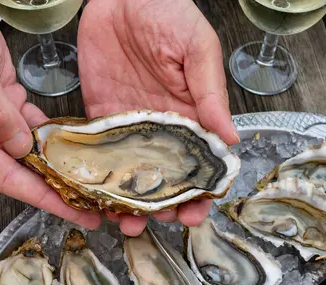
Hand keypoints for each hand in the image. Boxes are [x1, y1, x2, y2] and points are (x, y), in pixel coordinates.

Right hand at [0, 0, 99, 229]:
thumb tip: (19, 148)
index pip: (1, 176)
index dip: (39, 196)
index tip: (71, 210)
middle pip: (15, 171)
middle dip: (52, 190)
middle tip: (88, 206)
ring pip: (23, 151)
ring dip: (53, 167)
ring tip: (86, 185)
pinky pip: (25, 126)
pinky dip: (47, 137)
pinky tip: (71, 147)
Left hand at [78, 0, 238, 235]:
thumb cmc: (166, 10)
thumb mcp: (197, 48)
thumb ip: (210, 92)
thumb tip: (230, 137)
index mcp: (191, 115)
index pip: (200, 164)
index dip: (200, 192)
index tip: (194, 212)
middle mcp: (162, 128)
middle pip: (166, 178)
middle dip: (164, 206)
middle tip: (156, 222)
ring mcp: (130, 126)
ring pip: (131, 176)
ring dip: (129, 202)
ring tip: (125, 221)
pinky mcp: (100, 118)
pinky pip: (99, 155)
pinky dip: (98, 179)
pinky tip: (96, 198)